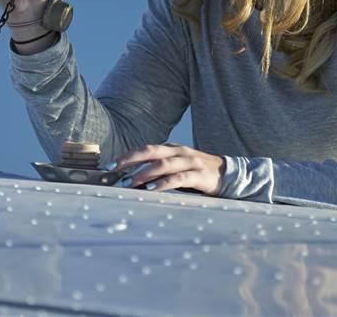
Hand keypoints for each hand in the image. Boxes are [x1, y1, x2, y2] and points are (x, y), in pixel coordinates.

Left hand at [107, 143, 225, 195]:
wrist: (227, 173)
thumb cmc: (195, 171)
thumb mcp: (176, 166)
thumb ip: (158, 170)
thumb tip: (131, 180)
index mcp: (171, 148)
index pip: (145, 149)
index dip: (127, 156)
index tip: (109, 166)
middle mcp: (178, 152)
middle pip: (150, 152)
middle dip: (130, 160)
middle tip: (114, 171)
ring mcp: (189, 162)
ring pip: (163, 164)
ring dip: (144, 173)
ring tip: (130, 183)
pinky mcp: (198, 175)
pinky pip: (178, 178)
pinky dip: (163, 183)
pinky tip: (152, 189)